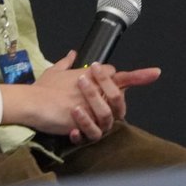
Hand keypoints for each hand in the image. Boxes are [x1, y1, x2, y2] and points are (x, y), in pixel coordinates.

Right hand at [0, 50, 161, 141]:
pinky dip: (86, 131)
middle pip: (118, 92)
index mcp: (89, 76)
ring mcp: (90, 106)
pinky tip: (74, 130)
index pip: (116, 74)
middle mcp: (94, 89)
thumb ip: (66, 62)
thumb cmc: (42, 88)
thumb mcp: (55, 70)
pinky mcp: (82, 122)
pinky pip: (93, 132)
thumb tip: (73, 53)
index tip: (154, 73)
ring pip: (109, 114)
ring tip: (79, 114)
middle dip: (116, 97)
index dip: (132, 77)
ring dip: (99, 115)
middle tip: (100, 102)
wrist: (31, 101)